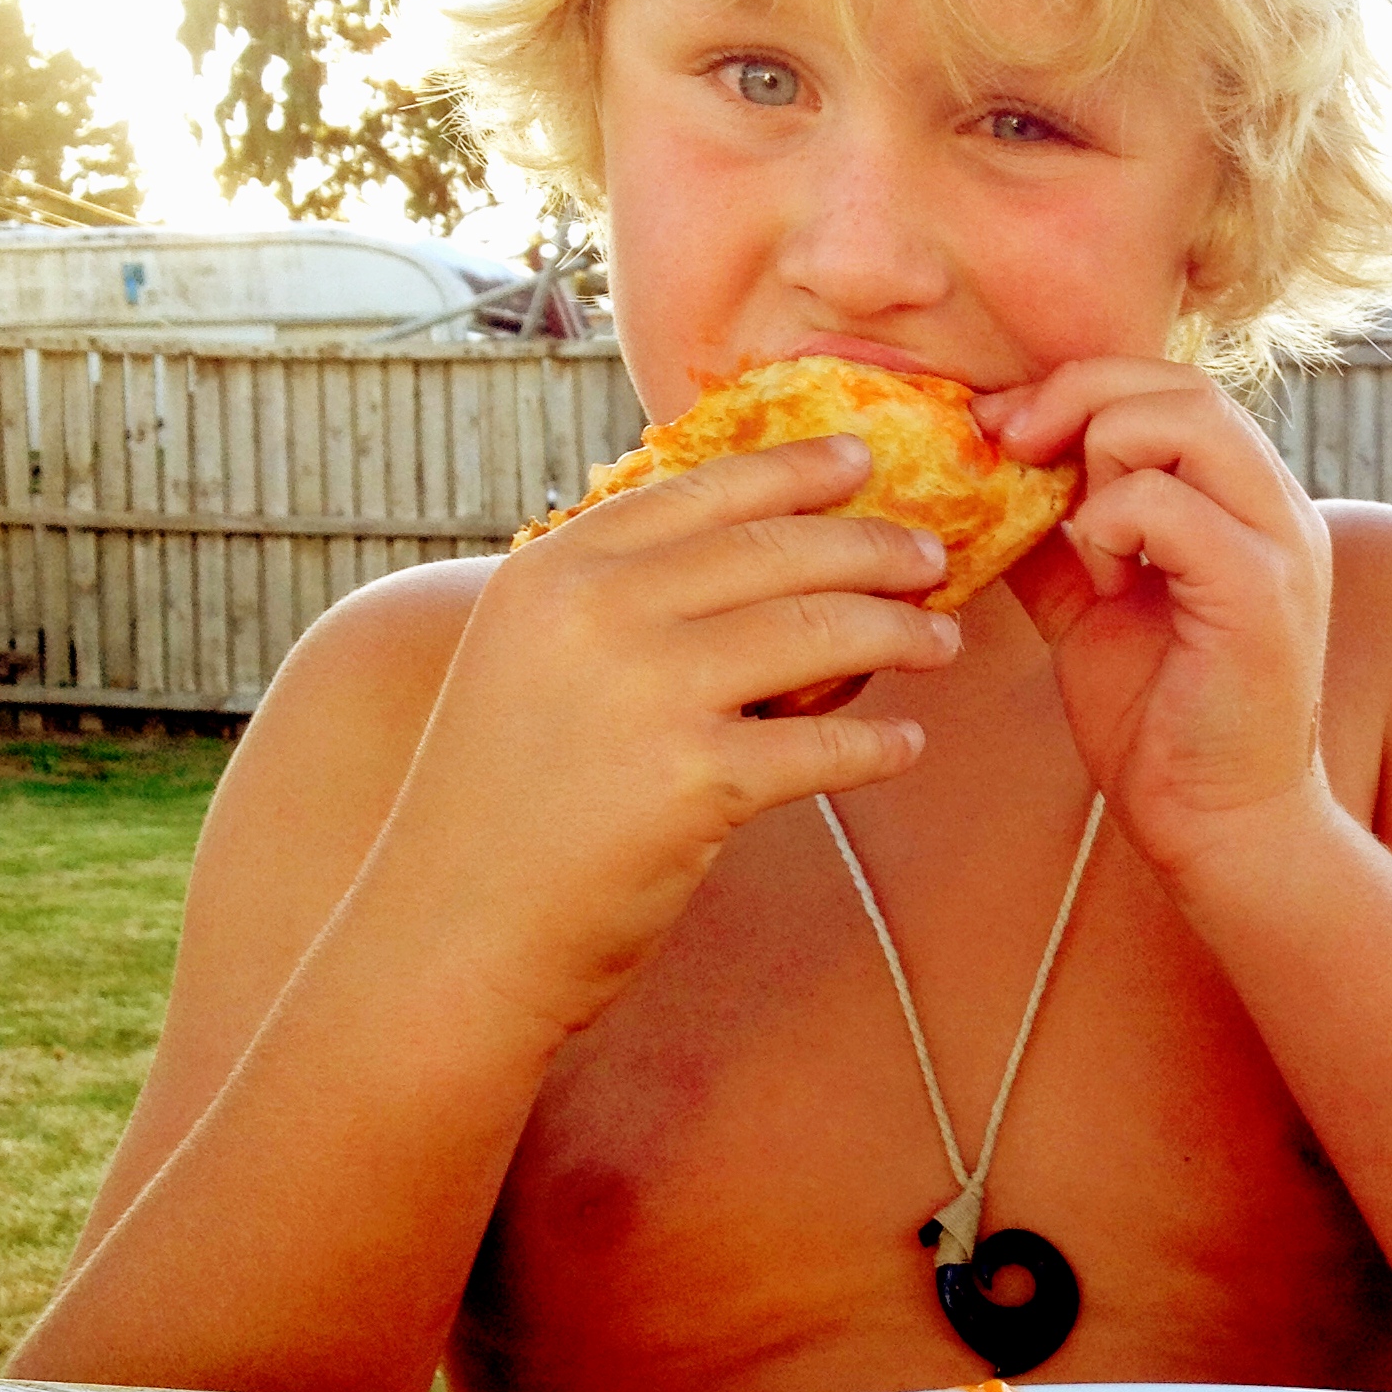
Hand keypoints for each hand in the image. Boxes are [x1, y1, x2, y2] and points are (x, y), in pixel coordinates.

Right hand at [354, 434, 956, 1037]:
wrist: (449, 932)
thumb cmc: (499, 806)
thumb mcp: (529, 664)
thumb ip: (616, 605)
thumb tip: (759, 571)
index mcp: (556, 570)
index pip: (702, 491)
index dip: (794, 470)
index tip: (860, 458)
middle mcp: (599, 612)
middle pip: (776, 550)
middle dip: (872, 546)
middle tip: (930, 556)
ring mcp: (649, 692)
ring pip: (818, 632)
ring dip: (898, 632)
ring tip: (942, 641)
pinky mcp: (695, 781)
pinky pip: (825, 747)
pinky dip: (878, 746)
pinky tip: (907, 746)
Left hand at [991, 359, 1335, 884]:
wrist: (1221, 828)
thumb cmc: (1163, 727)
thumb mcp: (1092, 612)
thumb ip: (1058, 544)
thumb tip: (983, 488)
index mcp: (1246, 501)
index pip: (1171, 386)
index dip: (1078, 387)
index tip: (999, 427)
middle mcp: (1278, 506)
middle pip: (1180, 382)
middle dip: (1076, 395)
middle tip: (1006, 443)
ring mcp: (1279, 544)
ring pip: (1185, 419)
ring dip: (1100, 456)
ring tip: (1079, 537)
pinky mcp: (1260, 593)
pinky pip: (1168, 505)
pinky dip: (1110, 523)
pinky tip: (1101, 582)